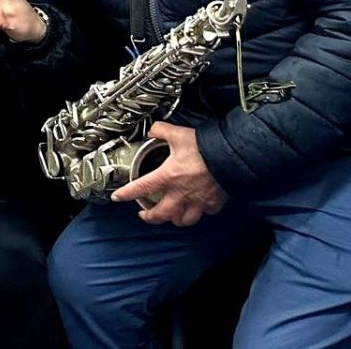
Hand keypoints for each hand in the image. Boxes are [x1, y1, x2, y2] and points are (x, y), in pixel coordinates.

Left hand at [112, 122, 228, 223]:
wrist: (232, 157)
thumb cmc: (205, 147)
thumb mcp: (178, 134)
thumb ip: (161, 131)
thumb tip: (153, 130)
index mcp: (167, 177)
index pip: (140, 188)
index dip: (126, 194)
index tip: (117, 197)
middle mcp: (181, 193)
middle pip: (161, 214)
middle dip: (150, 217)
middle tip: (144, 214)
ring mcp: (198, 200)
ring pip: (183, 220)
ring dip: (175, 219)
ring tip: (170, 216)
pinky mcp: (214, 202)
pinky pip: (205, 213)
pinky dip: (200, 213)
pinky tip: (197, 208)